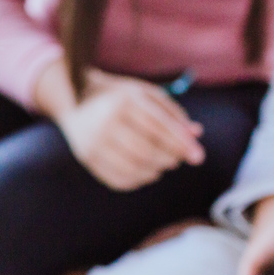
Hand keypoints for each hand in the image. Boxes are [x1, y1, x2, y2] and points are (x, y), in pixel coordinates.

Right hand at [55, 69, 204, 190]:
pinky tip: (146, 172)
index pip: (158, 127)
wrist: (74, 99)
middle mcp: (105, 121)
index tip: (198, 156)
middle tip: (177, 159)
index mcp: (123, 101)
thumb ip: (172, 113)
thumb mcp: (146, 94)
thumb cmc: (119, 97)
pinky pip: (118, 179)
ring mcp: (93, 141)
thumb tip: (196, 135)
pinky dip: (138, 180)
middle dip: (169, 158)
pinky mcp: (86, 157)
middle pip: (146, 150)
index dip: (181, 143)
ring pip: (133, 167)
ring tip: (162, 164)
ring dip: (156, 170)